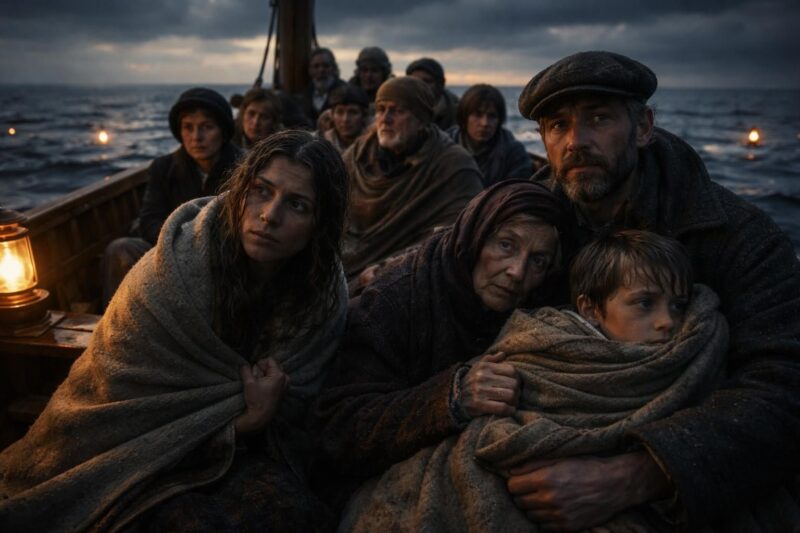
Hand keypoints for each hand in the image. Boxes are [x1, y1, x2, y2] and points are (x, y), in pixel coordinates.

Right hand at [234, 358, 289, 433]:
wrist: (261, 417)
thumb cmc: (256, 401)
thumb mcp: (249, 383)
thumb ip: (246, 370)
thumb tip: (244, 364)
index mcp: (279, 375)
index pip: (269, 360)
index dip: (259, 364)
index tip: (254, 372)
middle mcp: (285, 378)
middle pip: (272, 366)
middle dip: (262, 370)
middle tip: (256, 380)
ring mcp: (285, 385)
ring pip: (272, 373)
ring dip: (264, 376)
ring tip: (259, 385)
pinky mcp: (282, 390)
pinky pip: (274, 380)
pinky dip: (268, 381)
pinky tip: (262, 389)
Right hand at [459, 351, 519, 416]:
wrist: (454, 397)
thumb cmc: (470, 381)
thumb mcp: (477, 367)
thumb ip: (491, 359)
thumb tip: (503, 354)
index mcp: (485, 367)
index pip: (512, 370)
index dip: (517, 378)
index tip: (515, 384)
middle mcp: (482, 377)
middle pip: (513, 384)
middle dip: (517, 391)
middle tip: (515, 395)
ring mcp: (480, 391)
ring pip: (510, 395)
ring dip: (515, 401)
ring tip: (512, 402)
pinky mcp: (479, 404)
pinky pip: (502, 407)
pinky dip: (510, 410)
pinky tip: (509, 409)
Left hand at [506, 452, 671, 530]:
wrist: (614, 484)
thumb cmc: (586, 466)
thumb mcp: (559, 458)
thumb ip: (533, 464)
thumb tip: (511, 471)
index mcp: (546, 479)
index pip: (513, 486)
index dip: (516, 482)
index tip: (522, 480)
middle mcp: (550, 499)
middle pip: (519, 502)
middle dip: (522, 495)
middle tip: (532, 489)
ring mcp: (559, 515)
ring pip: (530, 515)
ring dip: (532, 507)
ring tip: (543, 498)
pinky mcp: (567, 527)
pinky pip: (543, 527)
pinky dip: (544, 519)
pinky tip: (552, 509)